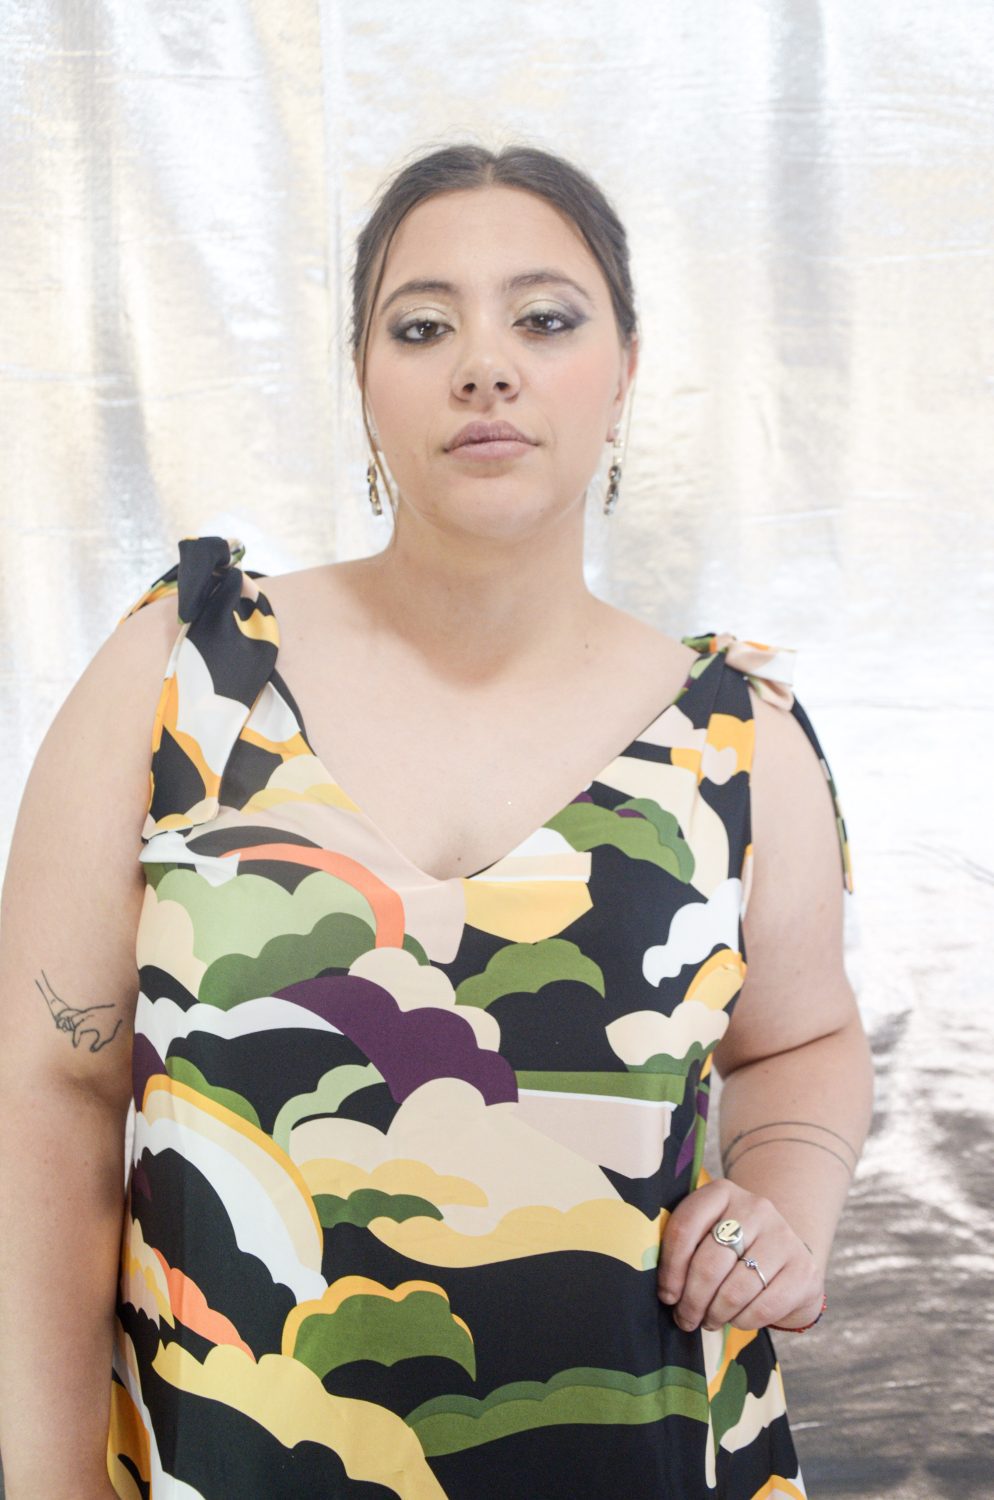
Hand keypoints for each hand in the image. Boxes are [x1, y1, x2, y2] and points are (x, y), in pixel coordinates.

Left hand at [657, 1178, 824, 1332]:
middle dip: (692, 1300)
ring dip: (716, 1314)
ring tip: (709, 1320)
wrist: (787, 1255)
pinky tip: (737, 1320)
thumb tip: (658, 1285)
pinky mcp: (803, 1270)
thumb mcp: (709, 1233)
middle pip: (709, 1262)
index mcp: (721, 1192)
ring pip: (735, 1289)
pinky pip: (763, 1306)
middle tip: (685, 1318)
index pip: (686, 1227)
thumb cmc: (734, 1249)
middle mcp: (755, 1207)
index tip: (666, 1295)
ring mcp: (783, 1237)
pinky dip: (743, 1321)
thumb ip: (686, 1246)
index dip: (670, 1268)